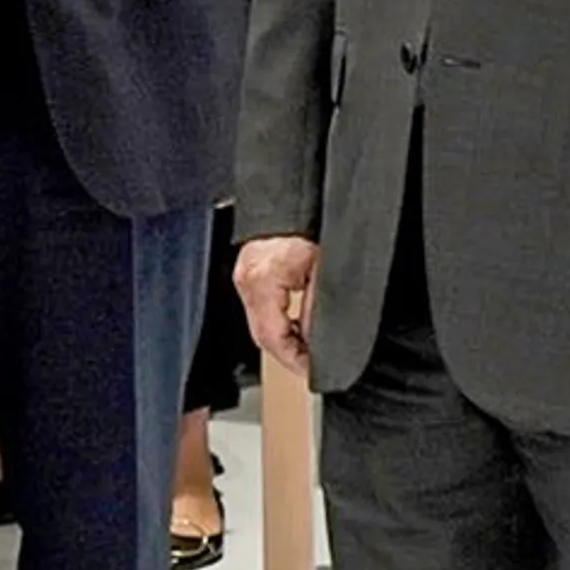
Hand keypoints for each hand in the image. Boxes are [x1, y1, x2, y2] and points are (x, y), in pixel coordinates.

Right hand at [235, 235, 318, 370]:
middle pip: (262, 334)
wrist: (298, 199)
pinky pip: (262, 306)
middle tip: (312, 365)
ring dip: (284, 338)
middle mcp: (247, 278)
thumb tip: (316, 343)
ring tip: (307, 349)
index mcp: (260, 280)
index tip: (313, 371)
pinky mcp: (251, 269)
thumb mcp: (323, 270)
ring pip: (261, 322)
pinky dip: (279, 320)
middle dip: (289, 353)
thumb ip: (316, 311)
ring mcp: (246, 274)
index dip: (295, 359)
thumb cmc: (310, 224)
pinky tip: (297, 324)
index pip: (271, 337)